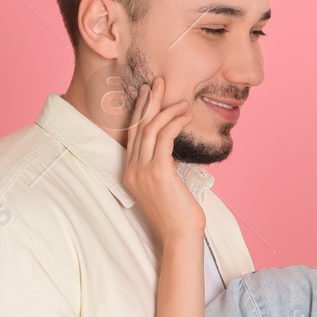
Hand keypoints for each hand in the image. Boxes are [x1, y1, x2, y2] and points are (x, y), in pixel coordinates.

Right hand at [122, 78, 204, 241]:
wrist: (180, 234)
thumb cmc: (178, 213)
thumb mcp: (165, 185)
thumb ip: (162, 166)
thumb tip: (170, 149)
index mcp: (130, 173)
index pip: (133, 135)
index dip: (139, 112)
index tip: (147, 94)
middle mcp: (132, 170)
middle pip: (138, 127)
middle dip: (149, 101)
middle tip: (158, 82)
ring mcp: (142, 171)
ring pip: (151, 129)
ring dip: (167, 110)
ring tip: (182, 100)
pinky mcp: (158, 172)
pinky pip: (165, 138)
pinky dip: (175, 122)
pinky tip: (186, 115)